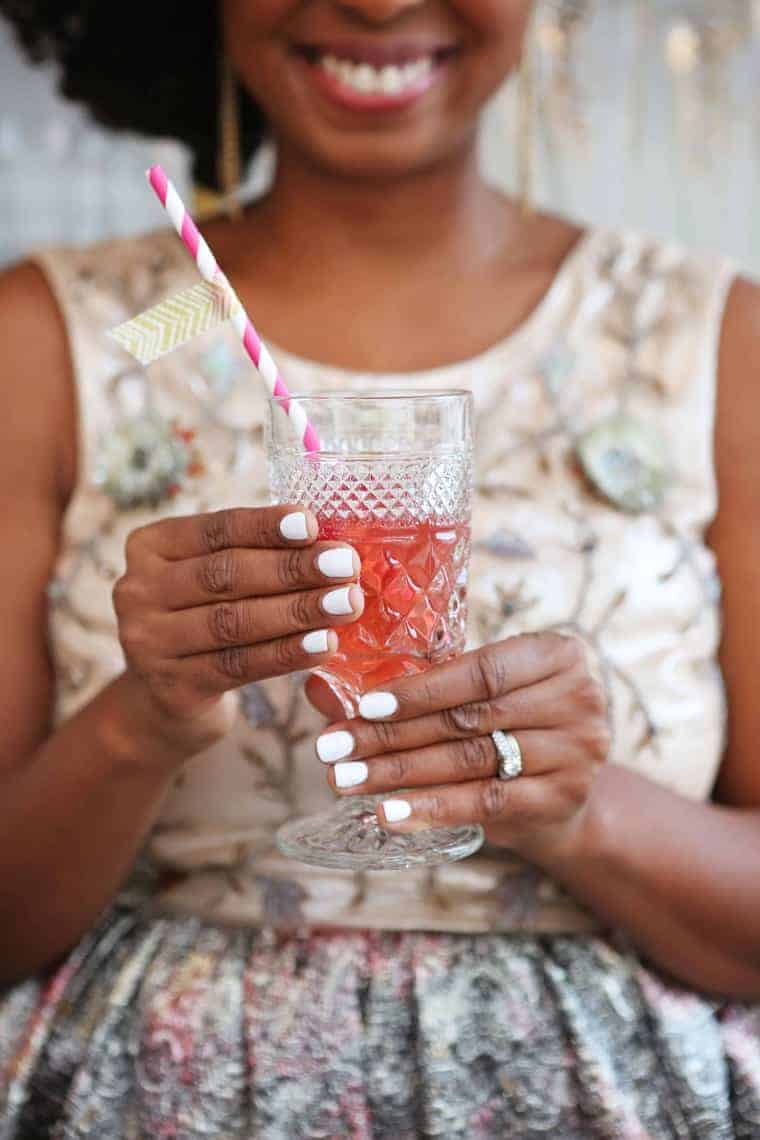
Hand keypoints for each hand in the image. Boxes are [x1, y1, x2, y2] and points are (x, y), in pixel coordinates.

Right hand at [113, 505, 362, 755]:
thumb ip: (253, 555)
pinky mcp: (171, 687)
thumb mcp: (212, 580)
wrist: (164, 699)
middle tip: (347, 566)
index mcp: (149, 546)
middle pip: (226, 575)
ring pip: (234, 622)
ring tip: (346, 603)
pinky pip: (239, 665)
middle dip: (293, 569)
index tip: (313, 524)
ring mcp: (147, 642)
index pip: (215, 530)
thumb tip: (329, 540)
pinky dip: (287, 653)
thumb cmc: (205, 620)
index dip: (265, 526)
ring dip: (298, 611)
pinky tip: (324, 645)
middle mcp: (137, 590)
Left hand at [308, 633, 609, 854]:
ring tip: (346, 780)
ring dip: (401, 773)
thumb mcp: (469, 691)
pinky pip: (488, 802)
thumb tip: (317, 687)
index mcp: (558, 653)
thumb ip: (405, 684)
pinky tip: (389, 815)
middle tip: (333, 748)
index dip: (420, 689)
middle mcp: (578, 698)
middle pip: (468, 718)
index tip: (362, 705)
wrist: (563, 788)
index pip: (480, 670)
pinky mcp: (564, 798)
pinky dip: (433, 809)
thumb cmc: (505, 720)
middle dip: (392, 734)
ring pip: (472, 761)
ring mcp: (578, 752)